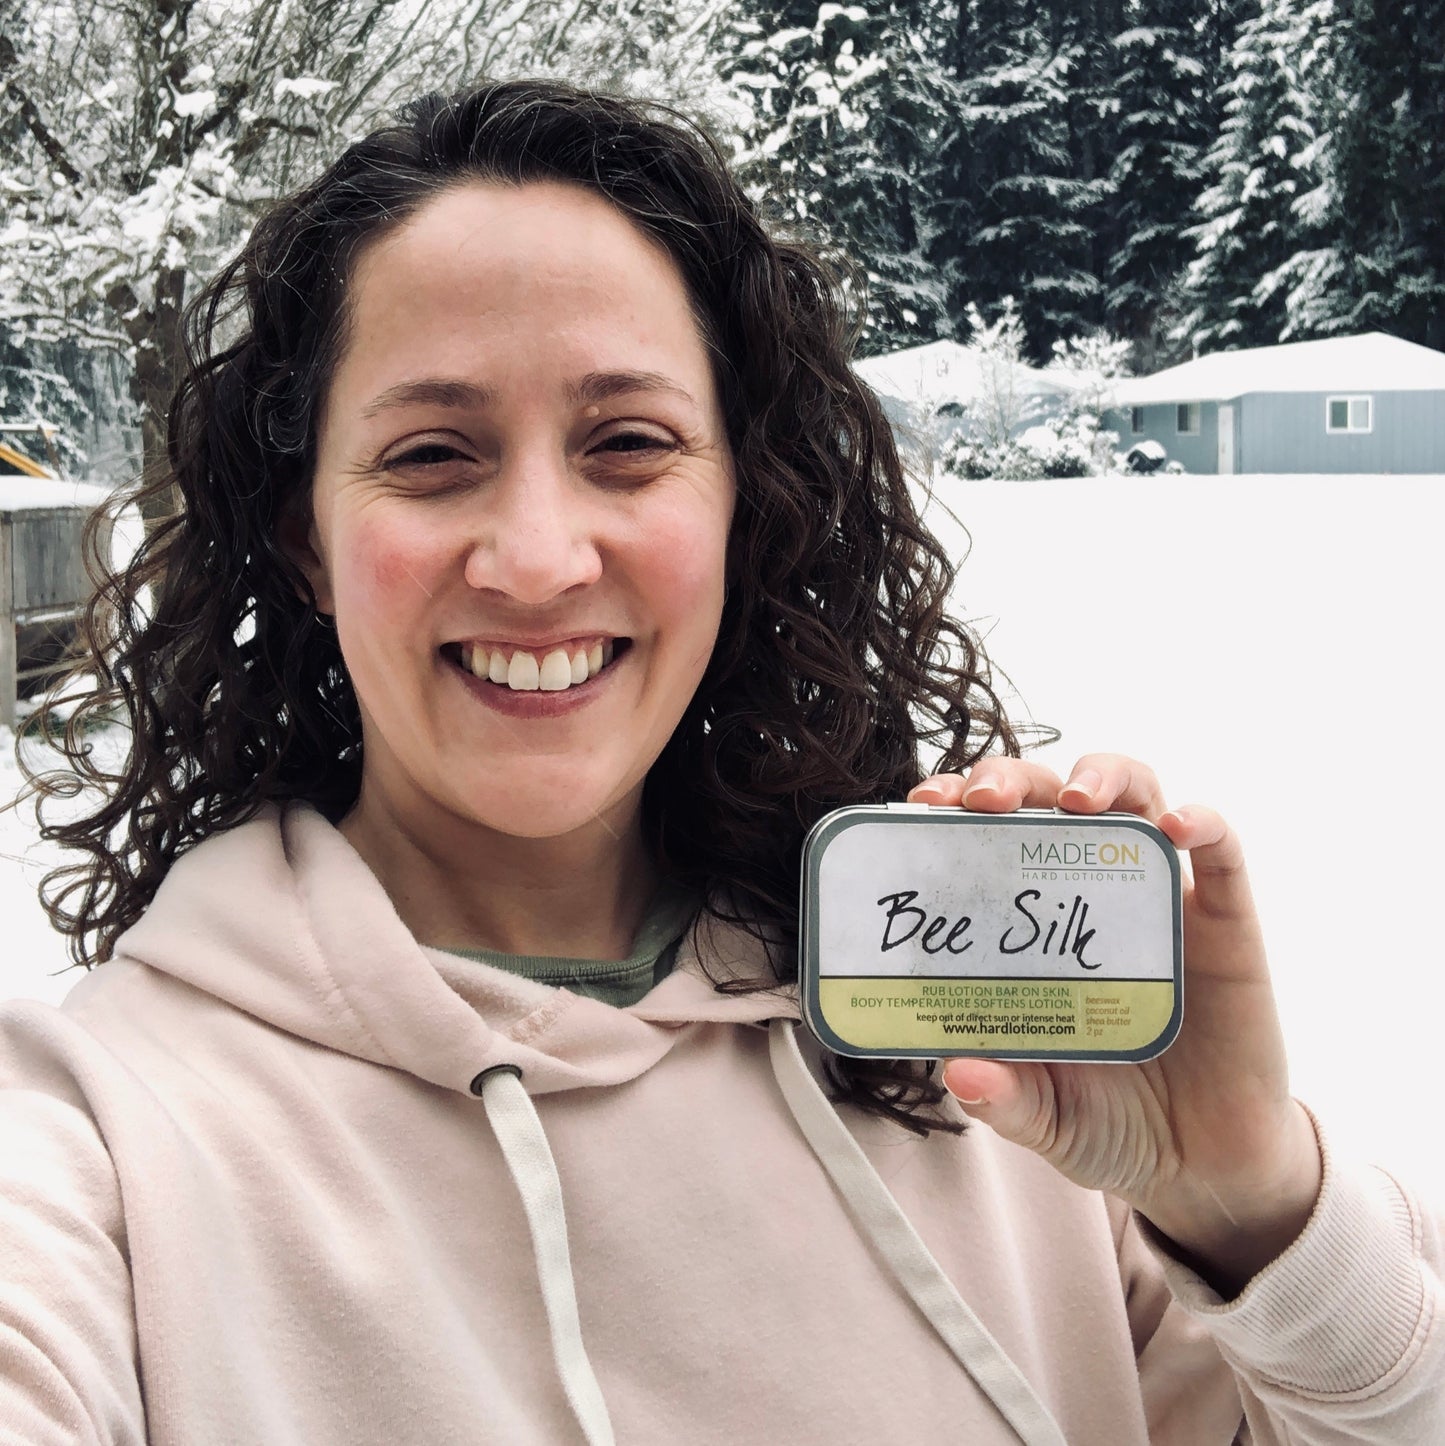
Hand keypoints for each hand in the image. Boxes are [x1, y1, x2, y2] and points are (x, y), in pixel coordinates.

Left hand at [910, 755, 1322, 1295]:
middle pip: (1052, 796)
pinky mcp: (1228, 924)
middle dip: (1013, 778)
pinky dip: (1202, 823)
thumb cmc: (1110, 1121)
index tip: (923, 806)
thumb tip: (961, 1074)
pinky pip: (1223, 854)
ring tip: (1076, 798)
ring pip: (1135, 795)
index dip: (956, 805)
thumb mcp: (1044, 1116)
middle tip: (984, 800)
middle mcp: (1090, 894)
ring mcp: (1159, 901)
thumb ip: (1005, 1099)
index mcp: (1031, 924)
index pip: (989, 835)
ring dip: (1102, 775)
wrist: (1203, 1170)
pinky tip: (1176, 826)